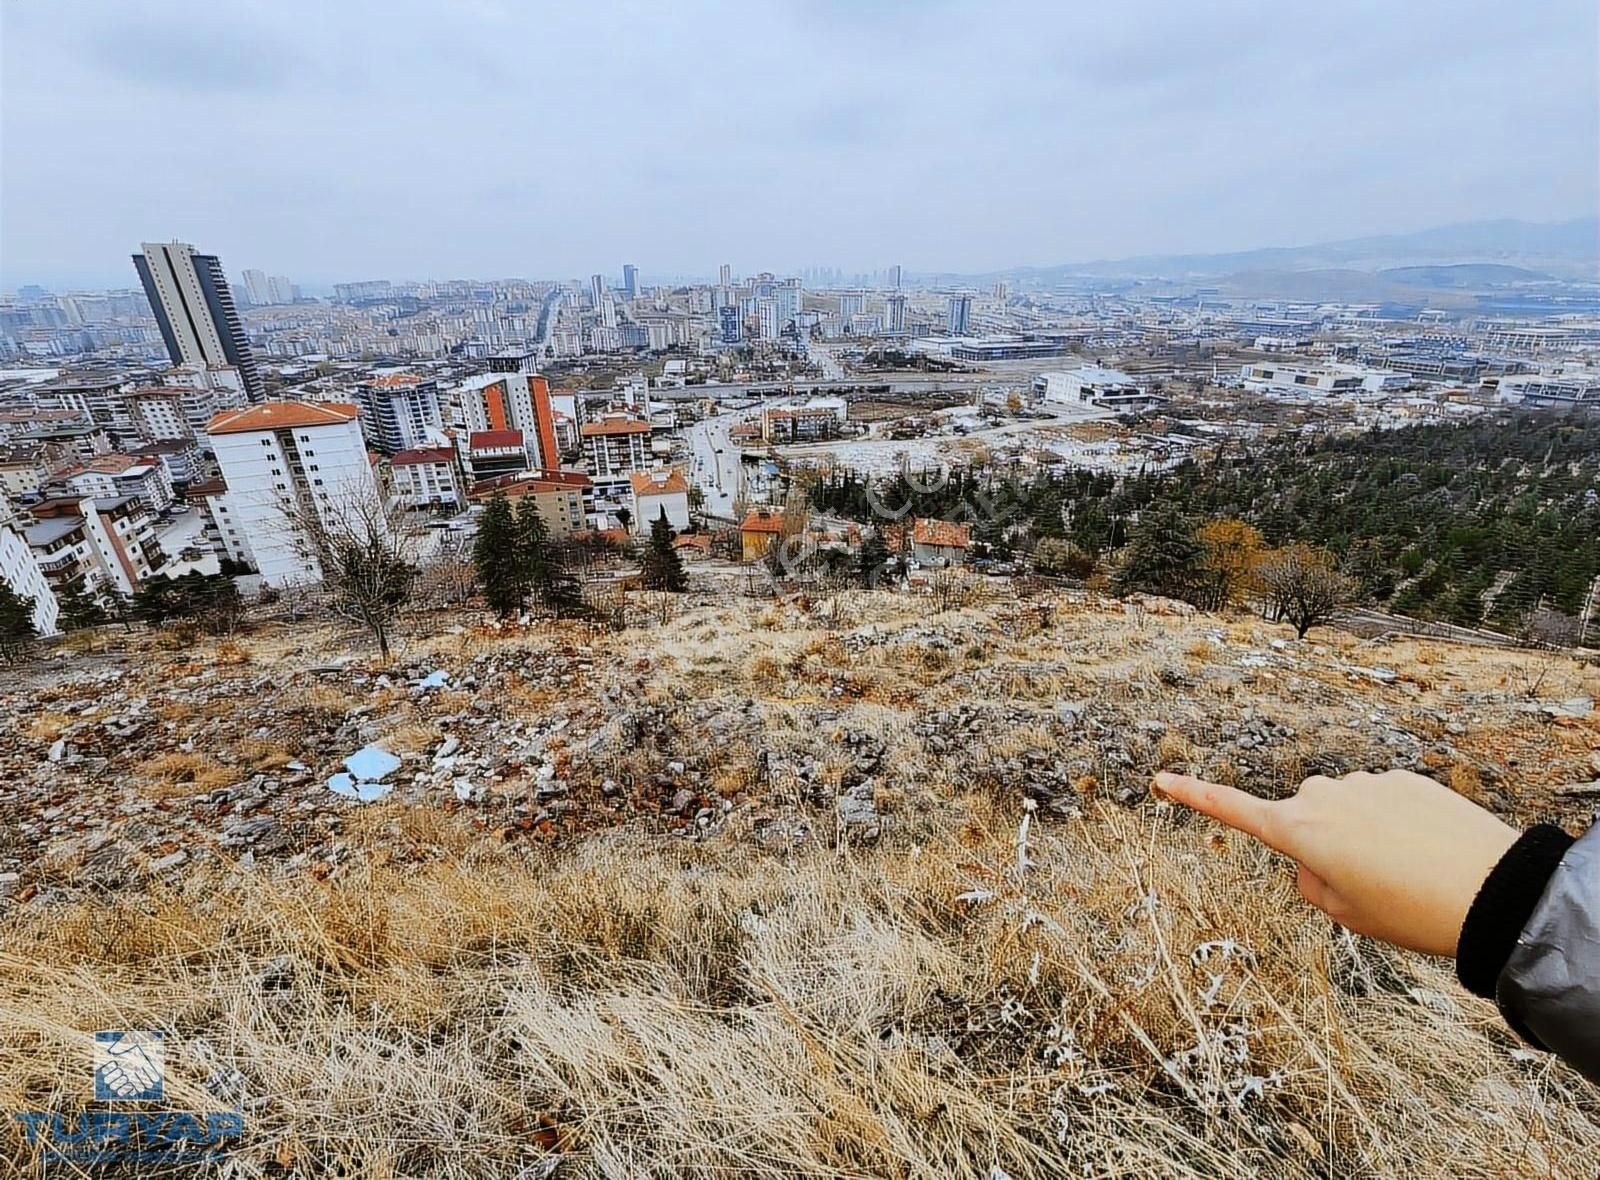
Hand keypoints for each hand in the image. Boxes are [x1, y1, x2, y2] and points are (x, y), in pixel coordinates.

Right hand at [1154, 769, 1518, 956]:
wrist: (1490, 891)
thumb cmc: (1411, 912)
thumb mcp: (1346, 914)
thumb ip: (1312, 882)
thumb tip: (1314, 855)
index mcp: (1299, 831)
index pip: (1232, 810)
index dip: (1193, 796)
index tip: (1161, 780)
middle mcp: (1323, 796)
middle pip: (1302, 816)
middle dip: (1319, 842)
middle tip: (1364, 884)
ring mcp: (1365, 783)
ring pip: (1346, 808)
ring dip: (1362, 833)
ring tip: (1406, 870)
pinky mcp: (1404, 778)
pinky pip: (1384, 800)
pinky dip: (1396, 823)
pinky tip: (1428, 850)